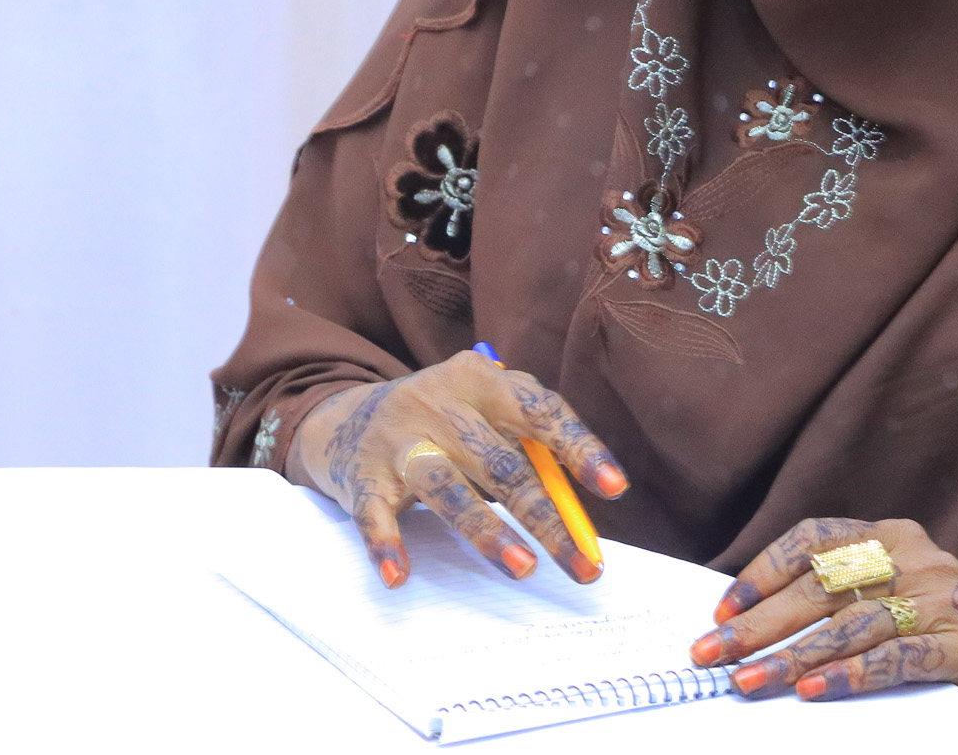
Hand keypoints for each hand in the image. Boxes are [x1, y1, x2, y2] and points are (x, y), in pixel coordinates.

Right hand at [285, 350, 627, 589]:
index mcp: (481, 381)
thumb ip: (524, 446)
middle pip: (502, 463)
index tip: (614, 488)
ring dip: (487, 530)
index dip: (580, 448)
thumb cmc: (440, 421)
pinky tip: (399, 576)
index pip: (541, 412)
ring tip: (522, 569)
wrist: (343, 417)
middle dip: (546, 518)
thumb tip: (575, 512)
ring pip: (447, 485)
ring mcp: (398, 439)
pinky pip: (374, 513)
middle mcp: (440, 403)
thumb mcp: (482, 412)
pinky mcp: (360, 475)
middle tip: (580, 565)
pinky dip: (386, 544)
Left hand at [687, 517, 957, 704]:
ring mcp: (947, 597)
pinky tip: (814, 690)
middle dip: (761, 625)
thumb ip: (826, 598)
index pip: (814, 539)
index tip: (720, 612)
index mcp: (890, 533)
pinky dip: (851, 675)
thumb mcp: (875, 601)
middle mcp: (920, 556)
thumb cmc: (915, 641)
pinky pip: (897, 659)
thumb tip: (735, 621)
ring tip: (751, 682)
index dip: (763, 572)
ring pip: (854, 626)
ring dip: (794, 657)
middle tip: (714, 655)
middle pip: (824, 587)